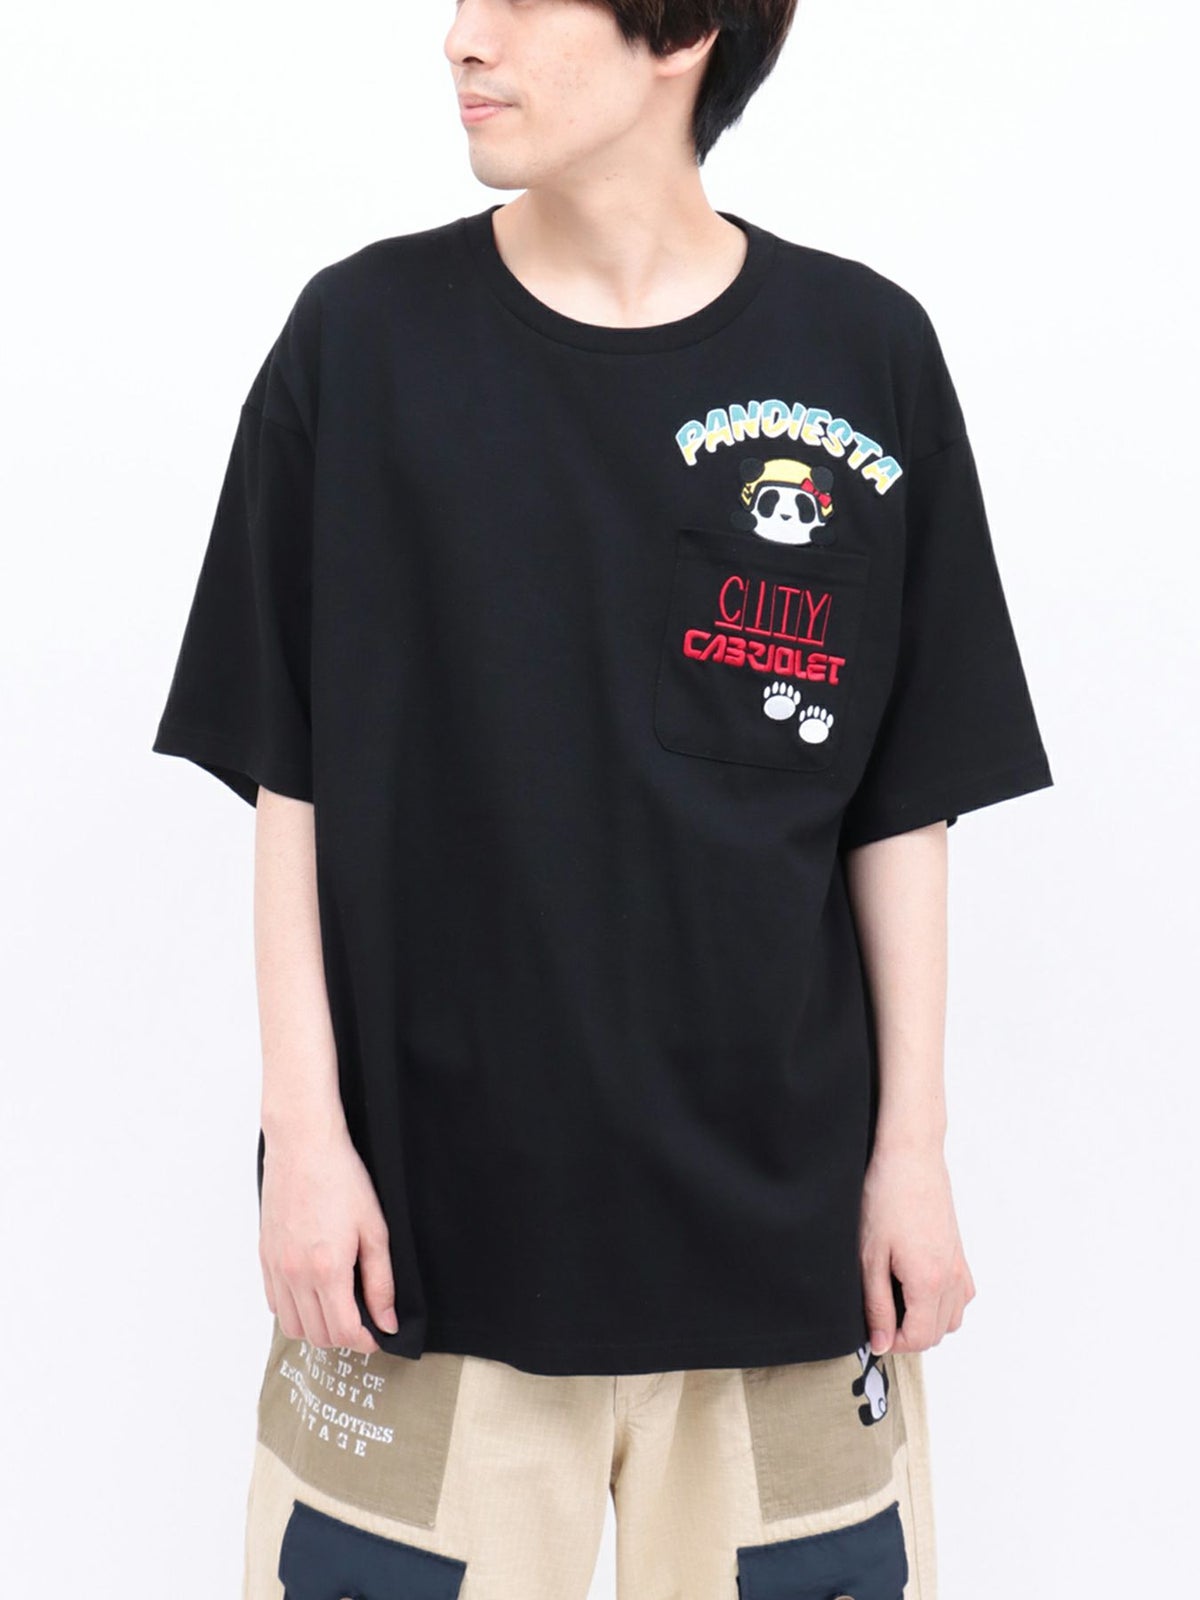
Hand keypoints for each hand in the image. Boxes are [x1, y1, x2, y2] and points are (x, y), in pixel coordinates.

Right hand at [259, 1115, 398, 1353]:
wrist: (303, 1146)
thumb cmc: (342, 1180)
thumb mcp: (374, 1229)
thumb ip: (381, 1282)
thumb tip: (387, 1321)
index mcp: (327, 1269)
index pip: (343, 1331)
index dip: (365, 1341)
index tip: (377, 1336)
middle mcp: (295, 1274)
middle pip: (317, 1335)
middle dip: (343, 1337)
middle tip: (362, 1322)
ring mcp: (276, 1267)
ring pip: (292, 1326)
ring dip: (316, 1328)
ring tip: (338, 1309)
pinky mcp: (264, 1256)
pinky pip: (274, 1303)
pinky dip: (294, 1309)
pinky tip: (314, 1293)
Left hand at [859, 1141, 975, 1355]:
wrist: (909, 1157)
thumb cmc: (885, 1198)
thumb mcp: (869, 1257)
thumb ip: (877, 1306)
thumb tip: (881, 1343)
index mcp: (929, 1282)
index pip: (921, 1338)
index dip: (894, 1343)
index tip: (873, 1330)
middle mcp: (952, 1278)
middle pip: (938, 1332)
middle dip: (909, 1333)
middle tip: (880, 1314)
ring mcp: (959, 1264)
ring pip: (953, 1317)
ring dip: (927, 1320)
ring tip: (896, 1299)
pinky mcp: (959, 1252)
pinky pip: (962, 1295)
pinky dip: (943, 1302)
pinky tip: (917, 1285)